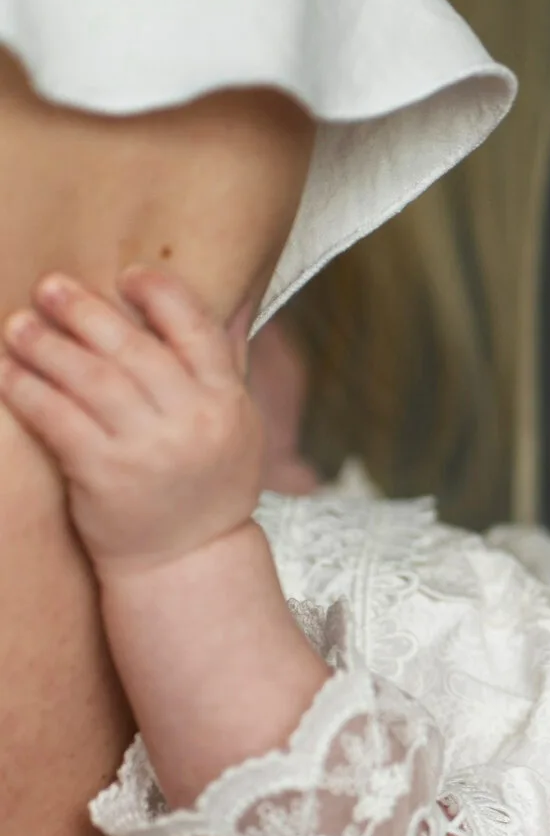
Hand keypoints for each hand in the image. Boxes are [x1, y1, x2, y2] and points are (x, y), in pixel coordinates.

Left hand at [0, 269, 262, 576]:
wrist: (187, 560)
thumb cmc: (208, 486)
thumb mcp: (239, 426)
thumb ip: (226, 365)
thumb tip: (235, 297)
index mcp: (229, 402)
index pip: (197, 331)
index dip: (161, 296)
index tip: (127, 276)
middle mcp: (194, 421)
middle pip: (134, 349)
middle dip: (86, 312)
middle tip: (49, 287)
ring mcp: (149, 449)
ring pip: (91, 380)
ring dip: (48, 346)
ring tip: (19, 325)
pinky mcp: (105, 475)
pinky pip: (58, 419)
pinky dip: (28, 390)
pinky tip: (7, 372)